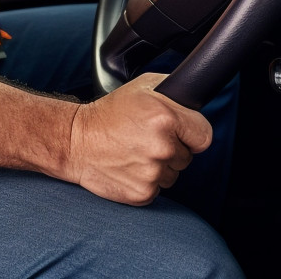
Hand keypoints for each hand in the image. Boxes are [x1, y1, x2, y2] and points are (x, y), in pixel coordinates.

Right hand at [66, 72, 211, 204]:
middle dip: (172, 147)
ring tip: (135, 151)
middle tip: (146, 137)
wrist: (76, 140)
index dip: (191, 133)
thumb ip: (172, 92)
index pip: (204, 135)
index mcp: (165, 118)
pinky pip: (158, 188)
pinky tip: (129, 165)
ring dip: (160, 165)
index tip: (179, 131)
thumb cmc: (108, 113)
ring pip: (173, 173)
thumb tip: (193, 99)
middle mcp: (162, 147)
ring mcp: (153, 173)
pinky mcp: (143, 193)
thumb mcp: (141, 86)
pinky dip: (147, 180)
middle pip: (187, 156)